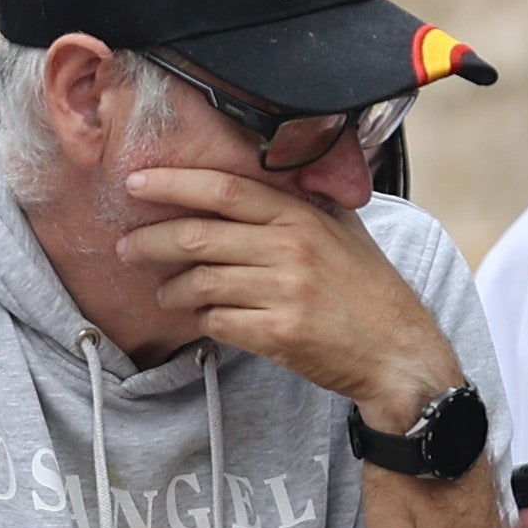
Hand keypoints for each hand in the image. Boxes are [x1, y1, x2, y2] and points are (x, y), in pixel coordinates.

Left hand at [117, 166, 459, 425]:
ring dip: (172, 290)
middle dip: (150, 241)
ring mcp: (284, 293)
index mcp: (302, 217)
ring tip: (165, 293)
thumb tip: (262, 173)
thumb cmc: (371, 291)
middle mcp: (291, 249)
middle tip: (127, 247)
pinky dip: (200, 321)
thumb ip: (304, 202)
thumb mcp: (345, 232)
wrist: (399, 354)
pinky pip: (216, 322)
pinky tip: (201, 320)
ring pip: (200, 282)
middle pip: (197, 236)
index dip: (172, 183)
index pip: (223, 190)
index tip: (136, 182)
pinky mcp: (278, 335)